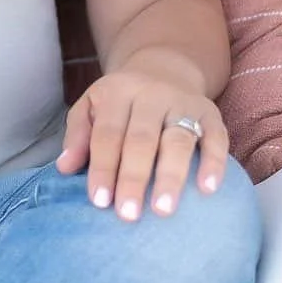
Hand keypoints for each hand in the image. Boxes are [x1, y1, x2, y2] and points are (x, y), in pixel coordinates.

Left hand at [55, 69, 227, 219]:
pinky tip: (207, 189)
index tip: (99, 202)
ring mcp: (184, 104)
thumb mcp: (91, 106)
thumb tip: (64, 168)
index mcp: (119, 92)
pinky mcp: (211, 113)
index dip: (103, 167)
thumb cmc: (121, 102)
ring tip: (162, 210)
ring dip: (171, 176)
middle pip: (142, 139)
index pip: (107, 133)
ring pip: (178, 140)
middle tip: (128, 214)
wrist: (165, 68)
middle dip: (133, 178)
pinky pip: (216, 138)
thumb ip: (77, 135)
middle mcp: (153, 95)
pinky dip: (214, 163)